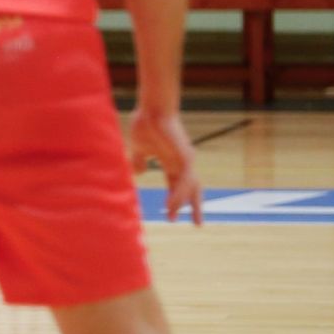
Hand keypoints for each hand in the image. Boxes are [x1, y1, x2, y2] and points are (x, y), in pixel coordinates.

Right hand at [129, 106, 202, 224]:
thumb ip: (139, 161)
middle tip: (197, 224)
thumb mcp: (139, 148)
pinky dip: (178, 195)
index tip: (171, 215)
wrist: (152, 109)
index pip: (177, 185)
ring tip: (173, 217)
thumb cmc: (146, 124)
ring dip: (182, 204)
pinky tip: (172, 206)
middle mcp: (182, 163)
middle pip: (192, 189)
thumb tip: (137, 173)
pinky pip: (183, 181)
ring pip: (188, 188)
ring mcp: (185, 160)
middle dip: (194, 206)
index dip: (175, 200)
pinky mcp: (185, 157)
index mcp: (171, 161)